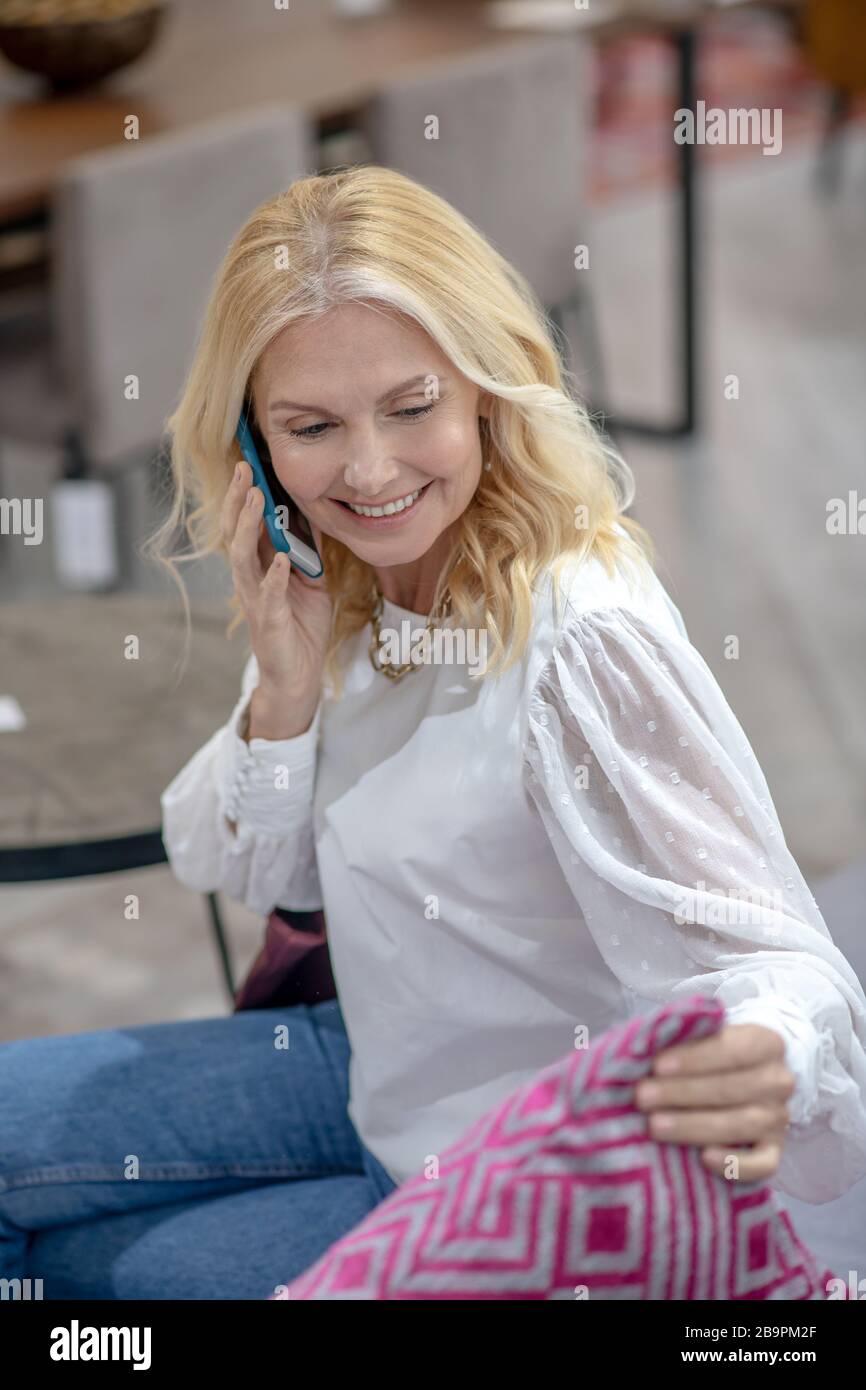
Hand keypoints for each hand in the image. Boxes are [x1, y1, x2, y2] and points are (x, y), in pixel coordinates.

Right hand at [221, 460, 332, 698]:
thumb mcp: (310, 579)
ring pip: (242, 558)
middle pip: (234, 533)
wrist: (298, 675)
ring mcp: (255, 600)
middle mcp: (249, 579)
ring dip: (248, 526)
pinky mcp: (268, 623)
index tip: (249, 461)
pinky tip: (282, 558)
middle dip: (237, 500)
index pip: (245, 524)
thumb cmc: (301, 625)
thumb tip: (313, 514)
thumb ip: (307, 550)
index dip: (244, 494)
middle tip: (244, 468)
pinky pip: (268, 596)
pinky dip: (275, 576)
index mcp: (258, 566)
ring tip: (254, 499)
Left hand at [634, 1024, 794, 1182]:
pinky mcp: (774, 1151)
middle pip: (732, 1089)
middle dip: (682, 1093)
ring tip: (655, 1126)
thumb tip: (643, 1050)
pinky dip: (735, 1164)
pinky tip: (704, 1158)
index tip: (657, 1066)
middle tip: (643, 1097)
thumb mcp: (702, 1037)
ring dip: (695, 1126)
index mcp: (766, 1043)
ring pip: (742, 1124)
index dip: (694, 1058)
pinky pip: (763, 1164)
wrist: (741, 1078)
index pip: (732, 1049)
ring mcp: (779, 1118)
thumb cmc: (710, 1054)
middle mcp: (779, 1081)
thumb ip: (682, 1039)